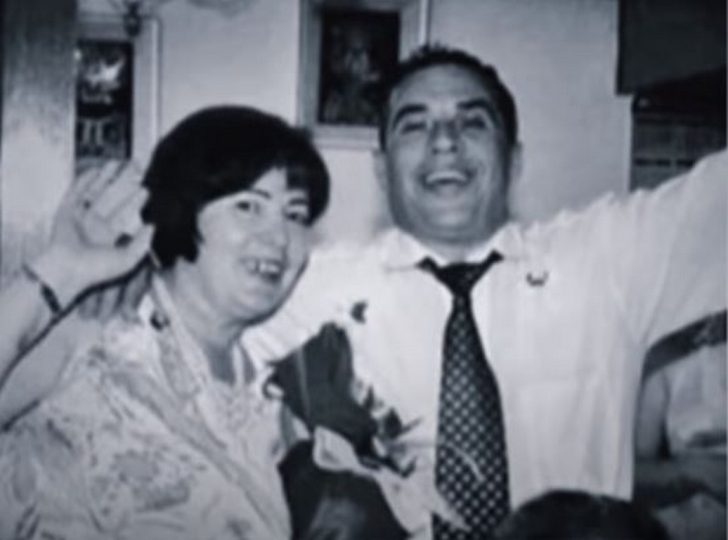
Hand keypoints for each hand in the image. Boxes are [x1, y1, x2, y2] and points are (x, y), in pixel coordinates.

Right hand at [32, 161, 152, 307]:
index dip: (135, 202)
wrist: (67, 268)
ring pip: (96, 192)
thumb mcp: (126, 260)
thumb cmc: (95, 269)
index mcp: (108, 237)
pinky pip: (76, 192)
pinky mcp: (65, 211)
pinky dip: (84, 181)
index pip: (125, 215)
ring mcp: (79, 217)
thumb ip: (142, 244)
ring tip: (118, 163)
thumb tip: (152, 227)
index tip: (146, 189)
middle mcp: (94, 226)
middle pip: (112, 199)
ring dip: (106, 178)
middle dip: (124, 184)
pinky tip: (96, 170)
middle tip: (136, 169)